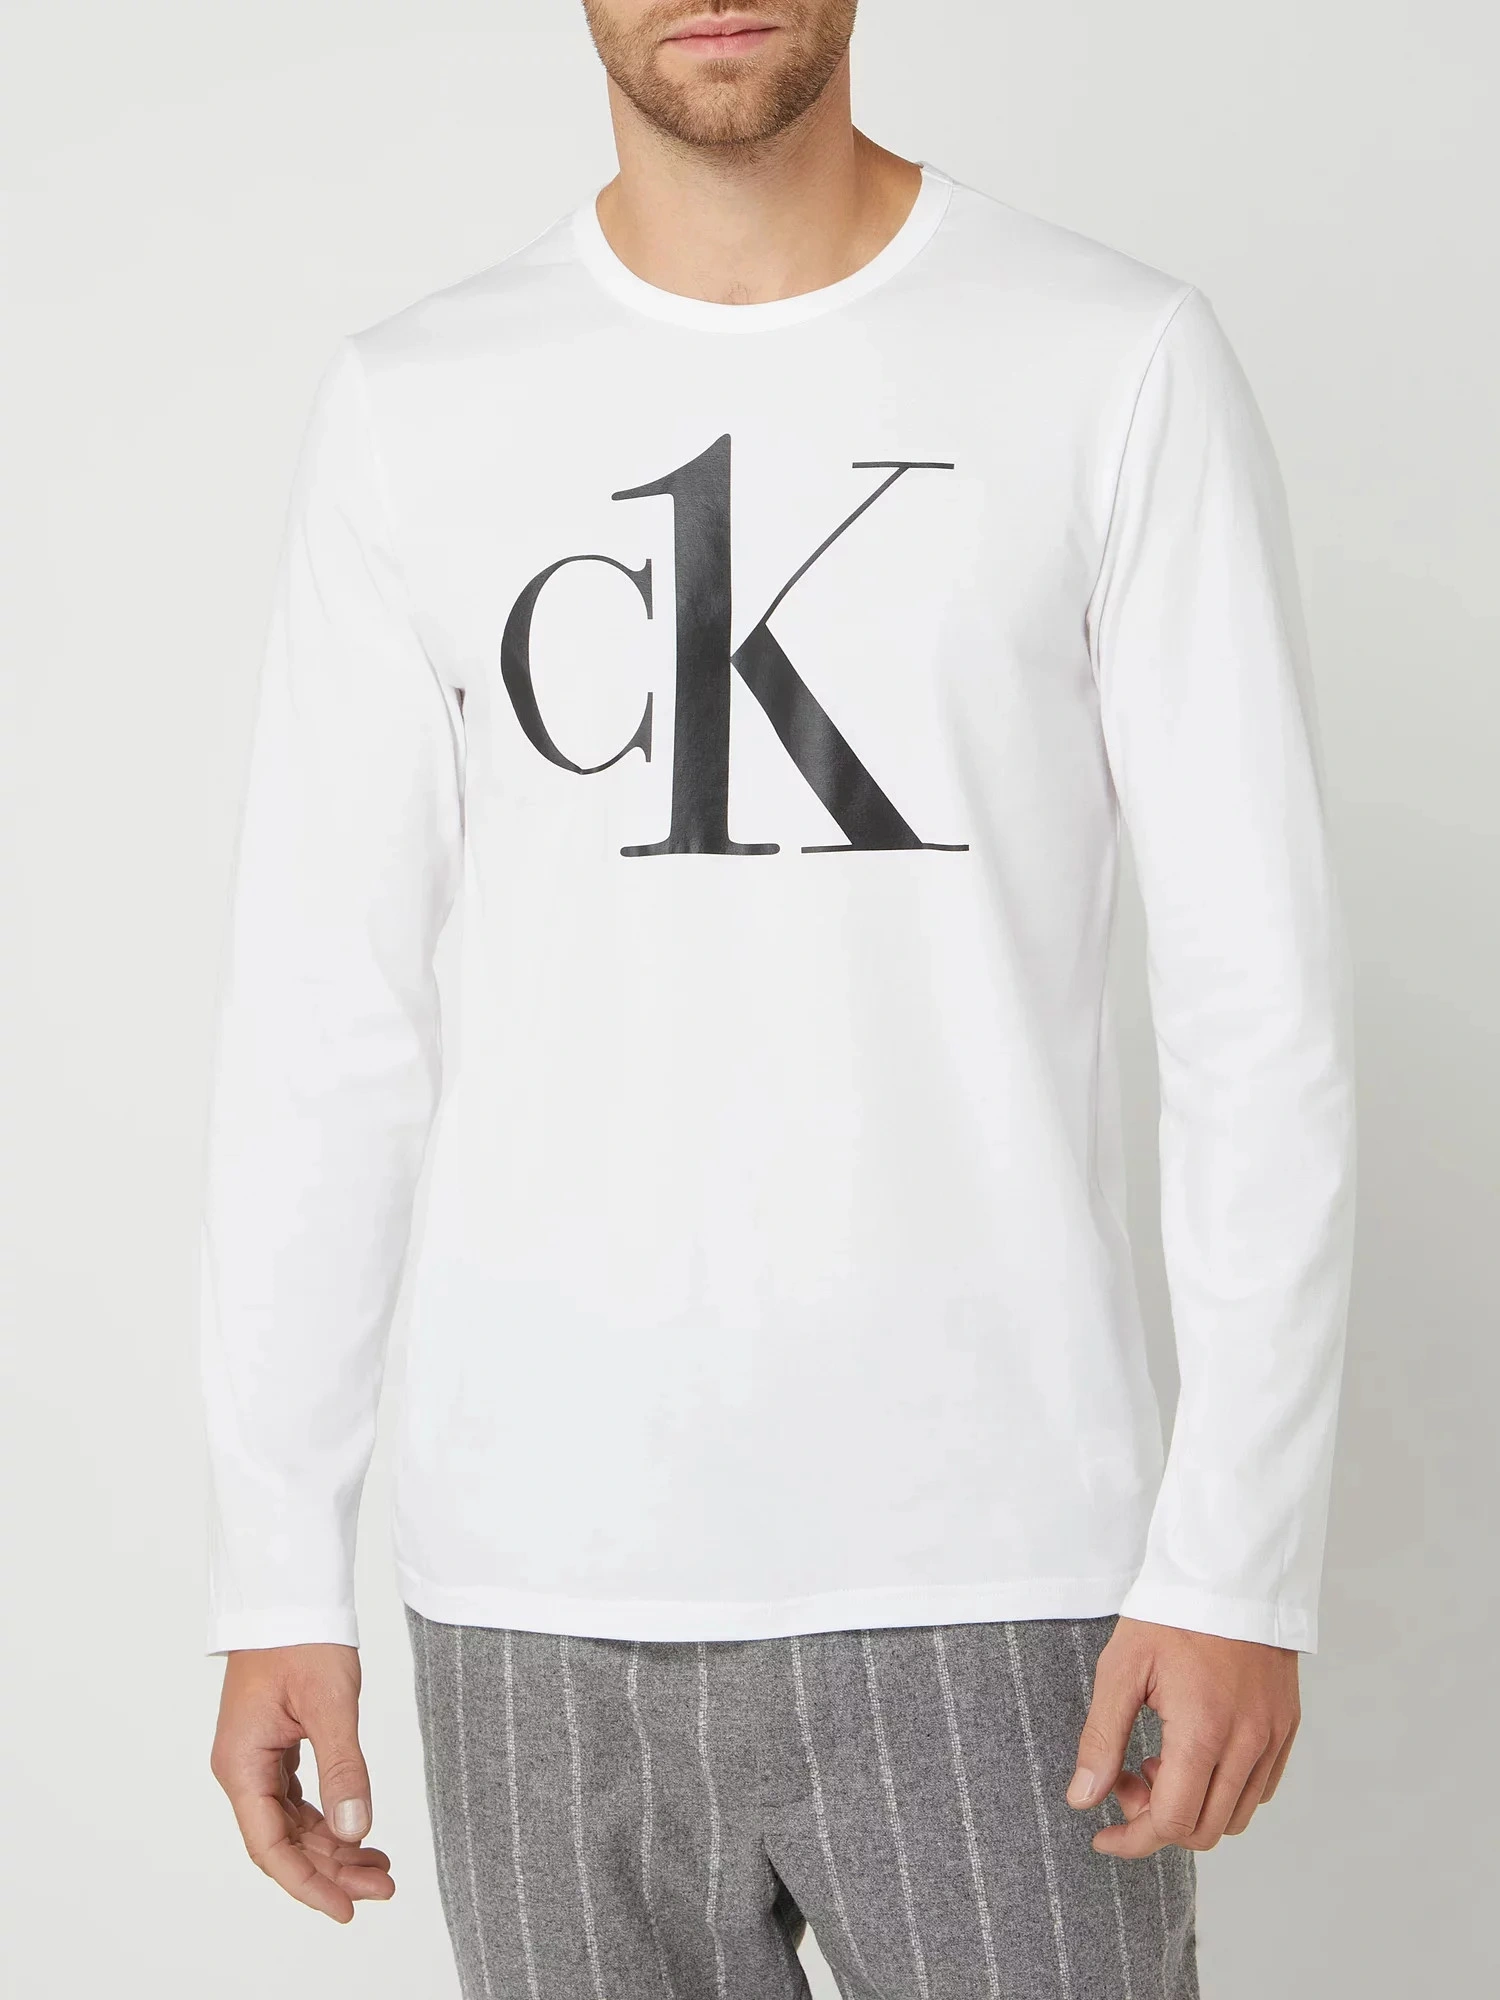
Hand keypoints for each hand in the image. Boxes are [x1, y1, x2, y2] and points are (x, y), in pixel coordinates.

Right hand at [210, 1643, 394, 1921]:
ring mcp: (257, 1757)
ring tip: (380, 1869)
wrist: (289, 1591)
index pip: (270, 1848)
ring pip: (293, 1823)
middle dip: (331, 1870)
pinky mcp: (275, 1744)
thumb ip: (344, 1768)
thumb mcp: (330, 1703)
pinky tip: (359, 1832)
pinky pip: (298, 1798)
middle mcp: (242, 1768)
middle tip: (383, 1888)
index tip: (346, 1909)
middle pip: (283, 1842)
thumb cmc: (302, 1638)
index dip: (308, 1885)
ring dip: (333, 1848)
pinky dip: (329, 1818)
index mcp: (241, 1764)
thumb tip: (357, 1832)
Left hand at [1067, 1617, 1299, 1855]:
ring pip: (1236, 1815)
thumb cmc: (1169, 1614)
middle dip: (1158, 1823)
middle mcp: (1247, 1743)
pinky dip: (1225, 1791)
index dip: (1133, 1839)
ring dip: (1192, 1808)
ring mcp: (1273, 1736)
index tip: (1103, 1833)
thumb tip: (1083, 1799)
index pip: (1172, 1822)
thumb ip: (1101, 1739)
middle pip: (1206, 1830)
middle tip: (1127, 1780)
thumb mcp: (1121, 1669)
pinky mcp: (1286, 1725)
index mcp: (1203, 1731)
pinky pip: (1261, 1788)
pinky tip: (1196, 1755)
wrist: (1228, 1569)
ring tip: (1159, 1761)